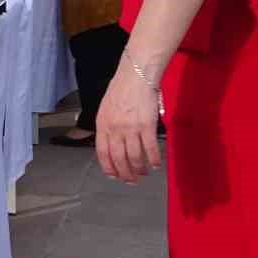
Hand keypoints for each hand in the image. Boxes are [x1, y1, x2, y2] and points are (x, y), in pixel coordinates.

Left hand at [95, 61, 162, 183]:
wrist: (135, 76)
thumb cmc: (120, 90)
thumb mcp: (105, 108)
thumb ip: (107, 126)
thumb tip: (110, 143)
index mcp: (102, 125)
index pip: (102, 153)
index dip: (108, 167)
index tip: (114, 176)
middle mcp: (115, 129)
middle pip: (119, 158)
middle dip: (125, 173)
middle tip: (130, 181)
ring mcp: (131, 129)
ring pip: (134, 157)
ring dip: (139, 169)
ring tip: (143, 174)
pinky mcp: (147, 126)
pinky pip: (150, 148)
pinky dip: (154, 159)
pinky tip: (156, 165)